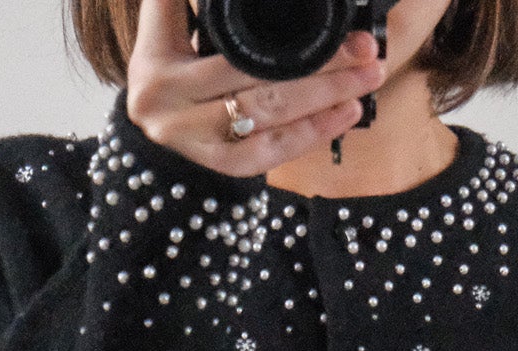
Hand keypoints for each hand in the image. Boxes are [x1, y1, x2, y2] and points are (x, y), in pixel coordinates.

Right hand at [126, 0, 386, 175]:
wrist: (150, 143)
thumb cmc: (168, 71)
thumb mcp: (165, 27)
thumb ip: (187, 0)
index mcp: (157, 57)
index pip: (222, 35)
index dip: (273, 28)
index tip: (326, 18)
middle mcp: (169, 102)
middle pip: (257, 76)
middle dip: (320, 62)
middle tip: (365, 48)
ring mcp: (194, 140)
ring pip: (270, 115)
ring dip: (326, 96)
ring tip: (367, 77)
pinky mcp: (219, 167)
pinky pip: (272, 152)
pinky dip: (312, 132)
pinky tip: (345, 114)